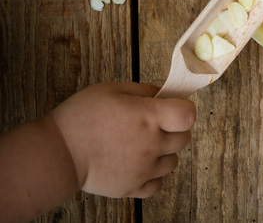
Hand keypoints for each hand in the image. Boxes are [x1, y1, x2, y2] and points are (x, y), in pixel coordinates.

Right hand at [50, 82, 195, 197]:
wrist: (59, 152)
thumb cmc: (82, 115)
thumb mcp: (113, 89)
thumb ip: (144, 91)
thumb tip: (163, 95)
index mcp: (149, 116)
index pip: (188, 115)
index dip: (184, 109)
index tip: (174, 107)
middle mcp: (151, 144)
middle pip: (184, 138)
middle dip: (176, 129)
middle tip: (158, 124)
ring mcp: (143, 169)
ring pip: (172, 162)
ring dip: (165, 152)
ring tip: (144, 145)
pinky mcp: (131, 188)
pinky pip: (157, 184)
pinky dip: (153, 175)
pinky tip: (140, 164)